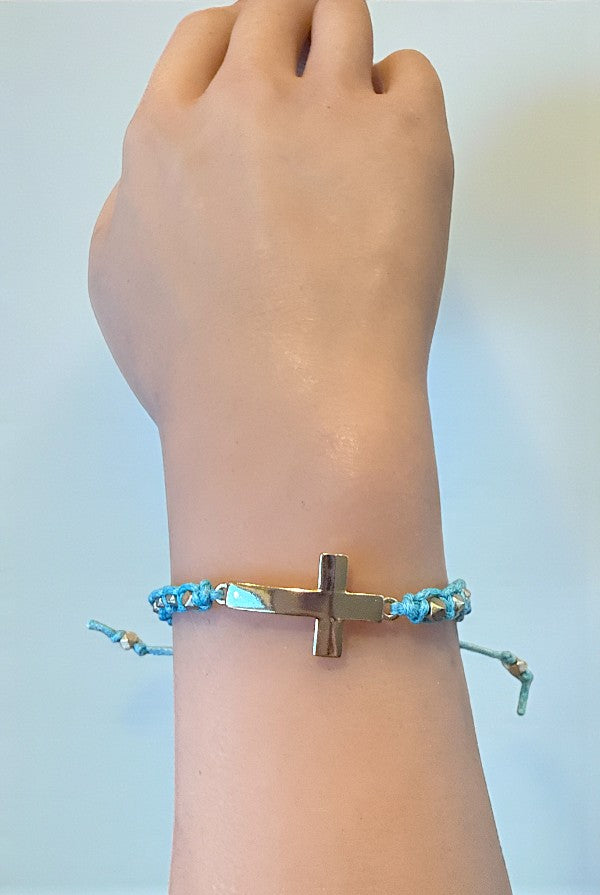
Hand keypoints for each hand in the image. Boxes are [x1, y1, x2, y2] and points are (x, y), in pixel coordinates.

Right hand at [88, 0, 452, 437]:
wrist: (284, 408)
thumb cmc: (204, 370)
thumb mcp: (119, 287)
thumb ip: (132, 211)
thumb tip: (156, 184)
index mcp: (167, 136)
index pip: (205, 39)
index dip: (238, 43)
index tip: (261, 62)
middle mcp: (244, 104)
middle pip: (276, 10)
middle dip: (295, 31)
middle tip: (317, 76)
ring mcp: (329, 112)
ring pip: (343, 16)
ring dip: (349, 47)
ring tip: (361, 108)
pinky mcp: (407, 139)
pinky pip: (412, 74)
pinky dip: (404, 99)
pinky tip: (396, 154)